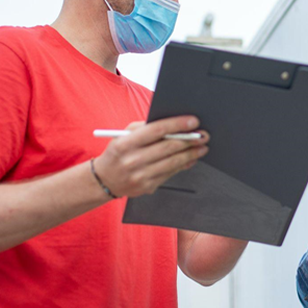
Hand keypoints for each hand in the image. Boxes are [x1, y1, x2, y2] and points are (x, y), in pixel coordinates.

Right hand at [93, 116, 208, 197]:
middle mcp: (132, 160)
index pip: (156, 130)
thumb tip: (174, 125)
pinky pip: (170, 174)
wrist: (105, 179)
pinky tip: (191, 159)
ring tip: (202, 147)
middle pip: (168, 147)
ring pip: (172, 162)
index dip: (177, 125)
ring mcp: (140, 175)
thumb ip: (145, 127)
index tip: (193, 121)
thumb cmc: (119, 151)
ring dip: (191, 154)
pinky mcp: (148, 186)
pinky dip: (183, 165)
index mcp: (125, 143)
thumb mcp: (124, 135)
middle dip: (189, 140)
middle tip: (203, 135)